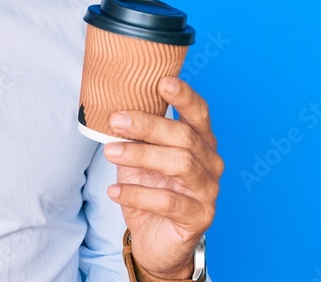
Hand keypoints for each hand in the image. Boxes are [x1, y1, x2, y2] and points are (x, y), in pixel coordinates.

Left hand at [103, 76, 222, 278]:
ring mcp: (208, 191)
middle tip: (115, 120)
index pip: (199, 113)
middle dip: (148, 125)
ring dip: (141, 155)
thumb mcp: (141, 156)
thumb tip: (112, 107)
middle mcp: (211, 163)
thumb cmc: (149, 188)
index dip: (184, 96)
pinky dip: (138, 194)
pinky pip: (168, 201)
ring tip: (110, 152)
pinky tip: (114, 191)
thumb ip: (137, 134)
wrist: (154, 238)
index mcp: (200, 141)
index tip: (162, 82)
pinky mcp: (199, 217)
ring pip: (180, 165)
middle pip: (184, 136)